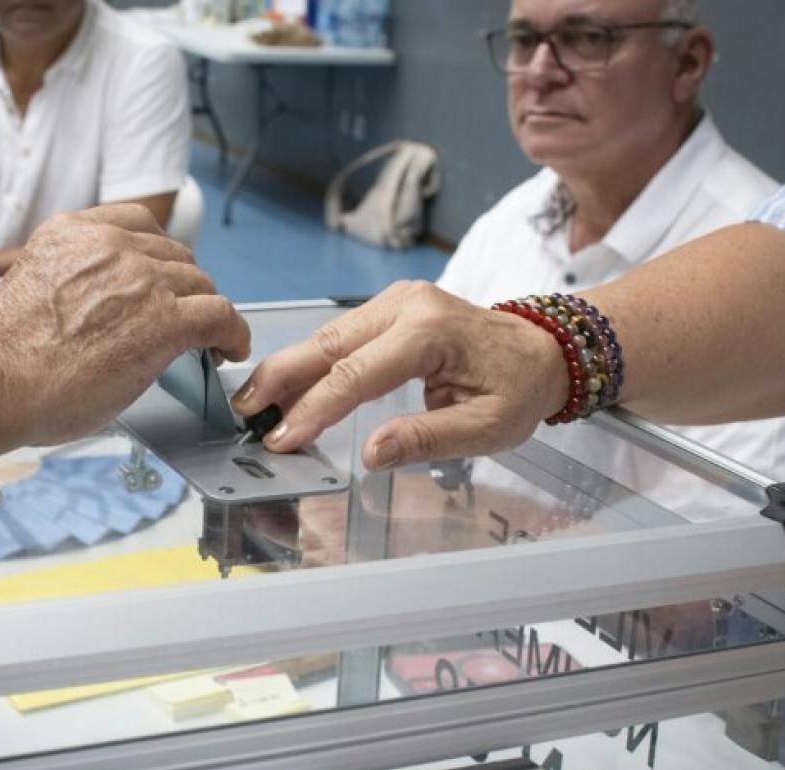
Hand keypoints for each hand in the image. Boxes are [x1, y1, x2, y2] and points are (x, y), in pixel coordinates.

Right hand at [0, 204, 249, 444]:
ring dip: (205, 312)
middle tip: (184, 317)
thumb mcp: (32, 284)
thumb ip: (72, 280)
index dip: (159, 255)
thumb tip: (96, 307)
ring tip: (209, 338)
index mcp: (73, 232)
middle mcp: (110, 247)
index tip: (164, 275)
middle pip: (174, 256)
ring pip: (200, 284)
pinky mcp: (165, 320)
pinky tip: (229, 348)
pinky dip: (232, 332)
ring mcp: (140, 280)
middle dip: (182, 287)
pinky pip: (220, 316)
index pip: (138, 225)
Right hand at [231, 281, 566, 470]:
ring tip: (253, 404)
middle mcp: (406, 306)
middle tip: (241, 409)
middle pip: (328, 344)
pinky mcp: (390, 307)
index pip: (356, 375)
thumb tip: (370, 454)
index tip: (281, 439)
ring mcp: (395, 301)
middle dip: (280, 377)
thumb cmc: (517, 390)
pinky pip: (342, 337)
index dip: (314, 410)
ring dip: (289, 371)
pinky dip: (312, 364)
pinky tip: (289, 390)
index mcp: (429, 333)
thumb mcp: (485, 428)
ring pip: (328, 337)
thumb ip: (426, 439)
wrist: (543, 349)